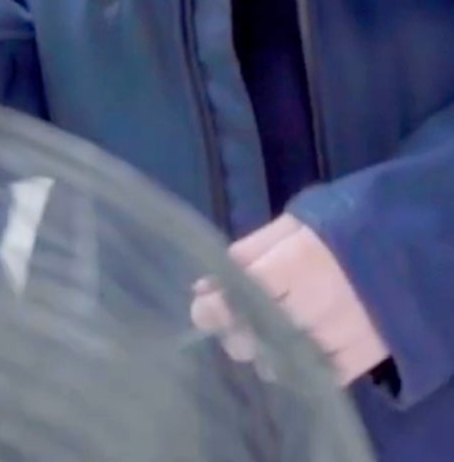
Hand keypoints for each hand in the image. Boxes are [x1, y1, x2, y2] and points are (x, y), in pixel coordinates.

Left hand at [191, 213, 388, 384]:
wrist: (402, 245)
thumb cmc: (334, 232)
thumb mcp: (288, 229)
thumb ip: (245, 255)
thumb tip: (202, 287)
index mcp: (297, 261)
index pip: (244, 293)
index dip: (217, 307)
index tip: (205, 309)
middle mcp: (319, 300)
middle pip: (259, 335)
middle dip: (236, 334)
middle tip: (235, 327)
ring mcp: (344, 331)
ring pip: (285, 362)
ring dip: (267, 355)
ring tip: (268, 339)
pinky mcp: (366, 354)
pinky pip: (321, 376)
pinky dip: (302, 370)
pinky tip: (295, 355)